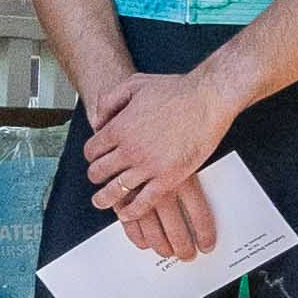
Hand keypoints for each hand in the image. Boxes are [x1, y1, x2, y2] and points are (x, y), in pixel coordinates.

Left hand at [82, 69, 232, 261]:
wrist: (206, 100)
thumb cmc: (176, 91)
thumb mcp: (134, 84)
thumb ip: (111, 100)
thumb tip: (98, 119)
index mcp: (119, 128)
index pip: (91, 150)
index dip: (91, 155)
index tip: (95, 158)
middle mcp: (129, 150)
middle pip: (99, 172)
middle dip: (95, 176)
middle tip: (98, 179)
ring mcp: (148, 166)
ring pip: (116, 190)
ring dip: (105, 198)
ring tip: (102, 201)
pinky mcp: (167, 178)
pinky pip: (143, 202)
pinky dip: (131, 211)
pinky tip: (126, 213)